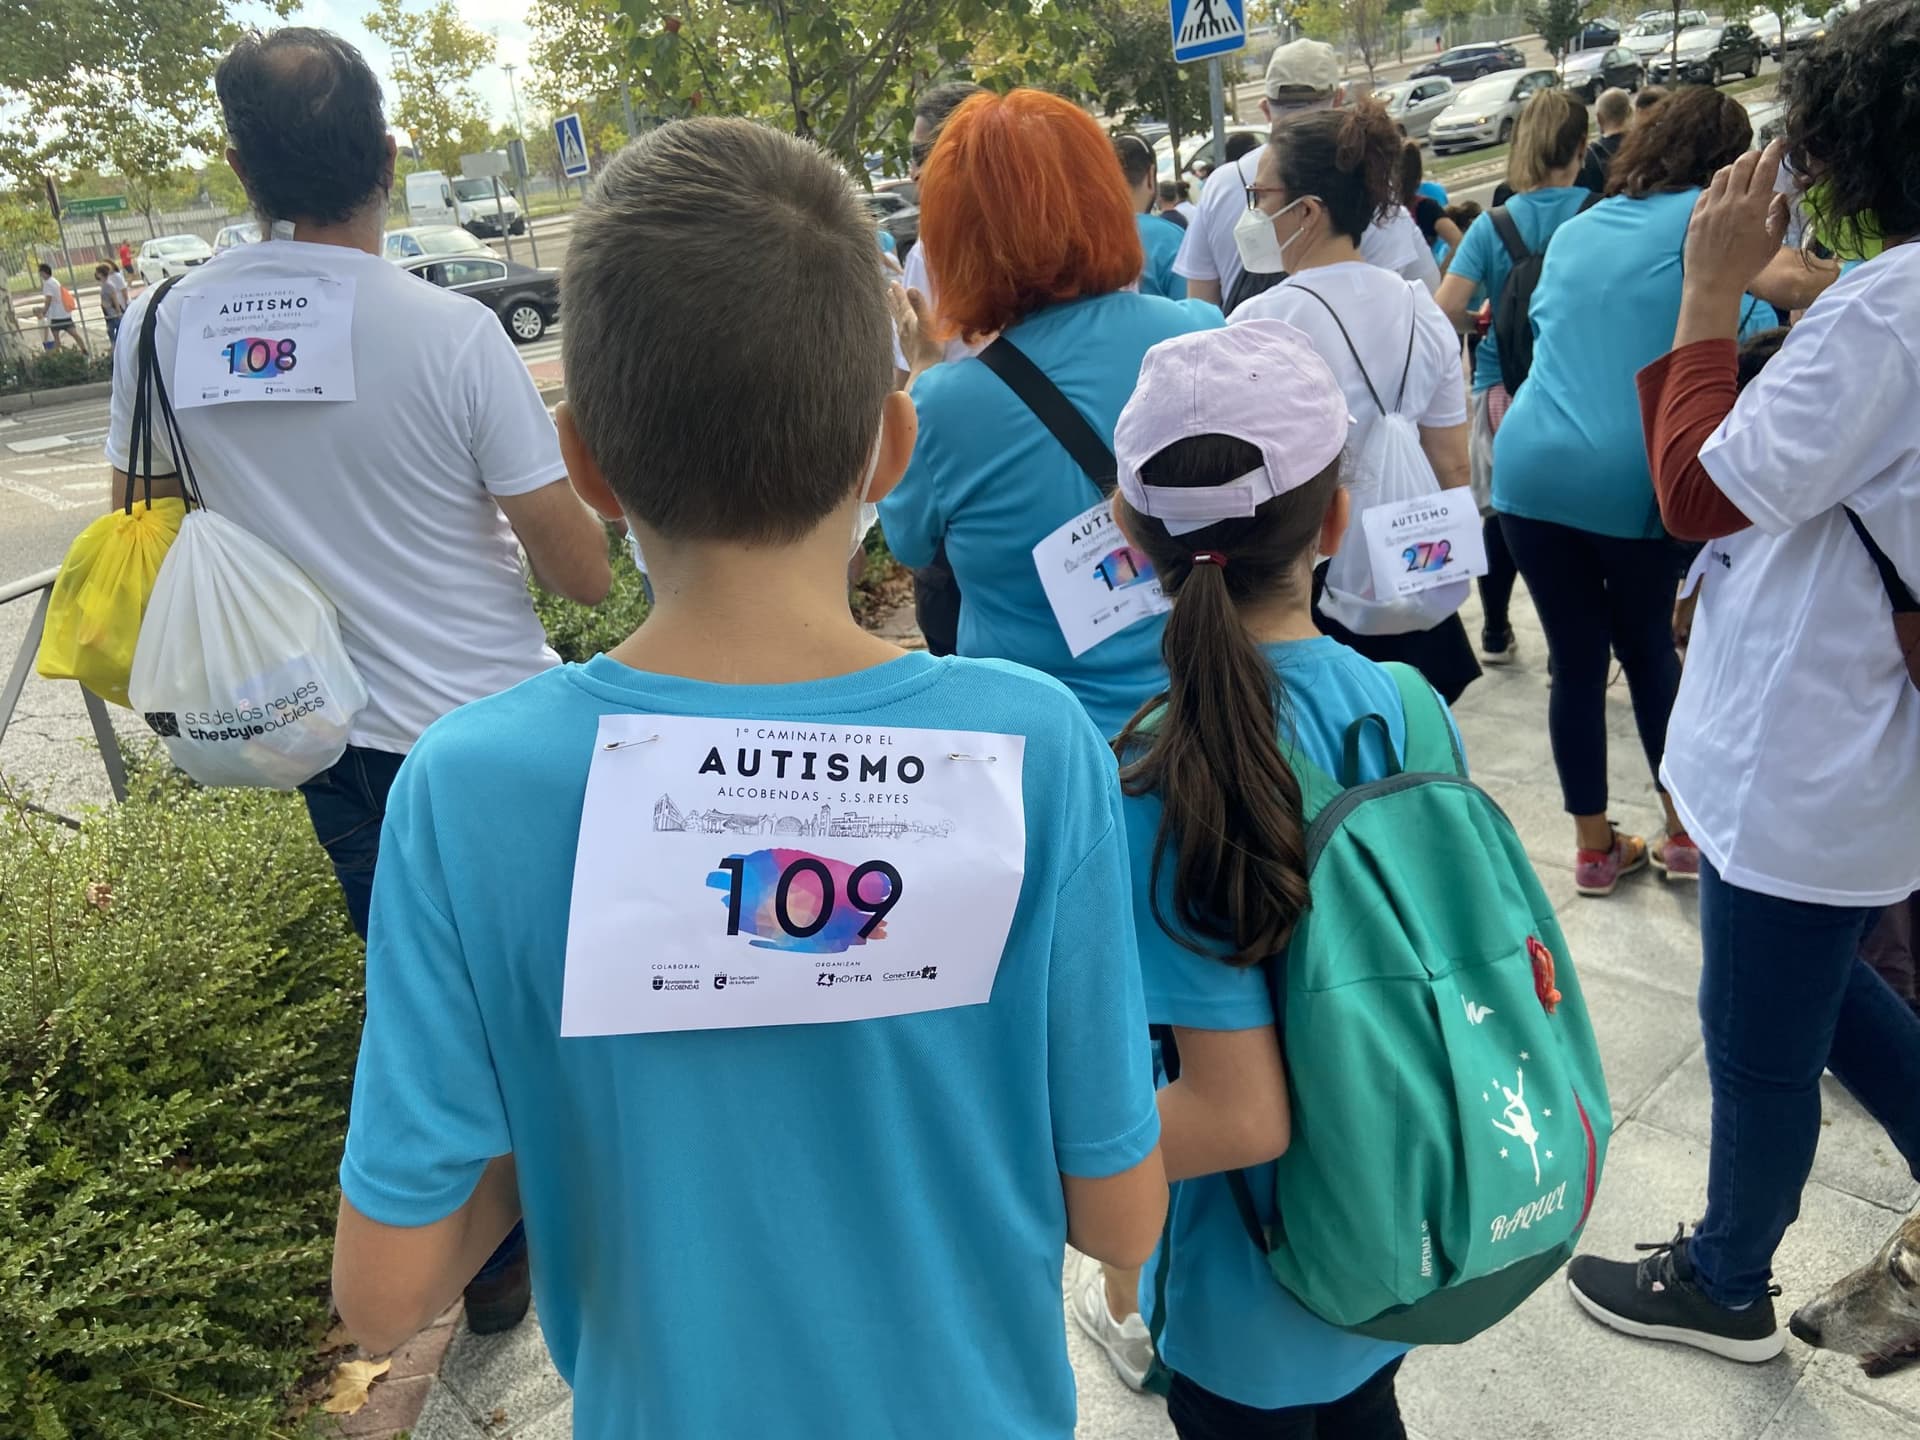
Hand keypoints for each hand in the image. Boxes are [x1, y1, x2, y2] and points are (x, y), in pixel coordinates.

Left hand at [888, 283, 943, 375]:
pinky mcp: (907, 347)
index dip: (898, 292)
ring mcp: (904, 338)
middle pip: (897, 310)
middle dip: (894, 299)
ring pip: (897, 320)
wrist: (926, 371)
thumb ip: (919, 305)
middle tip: (889, 290)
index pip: (902, 302)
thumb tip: (911, 288)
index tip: (893, 282)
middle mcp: (903, 327)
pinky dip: (899, 324)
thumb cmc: (929, 347)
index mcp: (908, 319)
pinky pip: (900, 331)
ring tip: (891, 304)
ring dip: (894, 311)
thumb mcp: (927, 323)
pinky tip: (900, 328)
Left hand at [1684, 138, 1790, 298]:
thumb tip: (1780, 195)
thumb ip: (1780, 215)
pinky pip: (1706, 191)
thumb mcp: (1772, 243)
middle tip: (1760, 156)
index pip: (1765, 168)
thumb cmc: (1747, 267)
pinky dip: (1717, 186)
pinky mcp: (1695, 216)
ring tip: (1741, 171)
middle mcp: (1731, 203)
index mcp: (1754, 207)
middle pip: (1742, 164)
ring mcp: (1710, 208)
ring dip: (1734, 167)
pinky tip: (1722, 191)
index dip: (1773, 151)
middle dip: (1753, 155)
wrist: (1712, 284)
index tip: (1779, 143)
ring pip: (1721, 174)